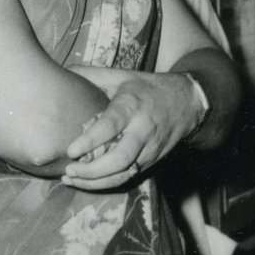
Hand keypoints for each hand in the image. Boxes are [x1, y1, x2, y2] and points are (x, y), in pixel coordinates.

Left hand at [62, 71, 202, 190]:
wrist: (189, 103)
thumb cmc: (149, 88)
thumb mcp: (123, 76)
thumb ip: (93, 74)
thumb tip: (65, 71)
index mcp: (131, 106)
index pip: (110, 126)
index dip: (90, 141)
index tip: (70, 150)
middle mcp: (142, 130)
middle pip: (119, 159)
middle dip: (92, 171)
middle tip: (68, 170)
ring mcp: (149, 149)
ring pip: (123, 174)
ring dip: (96, 182)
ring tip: (71, 179)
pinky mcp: (151, 161)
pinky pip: (128, 178)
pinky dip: (106, 183)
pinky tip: (86, 182)